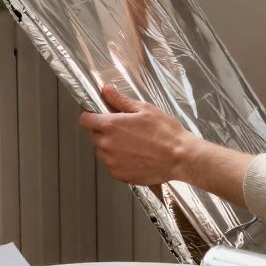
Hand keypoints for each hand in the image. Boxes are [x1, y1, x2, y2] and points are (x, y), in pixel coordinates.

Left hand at [79, 85, 196, 185]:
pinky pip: (112, 165)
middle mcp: (107, 145)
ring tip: (132, 144)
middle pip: (94, 136)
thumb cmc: (165, 133)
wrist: (180, 157)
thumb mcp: (144, 109)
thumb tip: (106, 91)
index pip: (85, 120)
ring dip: (111, 147)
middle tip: (123, 129)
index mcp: (111, 125)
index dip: (91, 116)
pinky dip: (119, 161)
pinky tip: (136, 155)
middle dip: (104, 131)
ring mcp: (112, 162)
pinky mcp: (119, 175)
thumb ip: (120, 100)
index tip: (98, 116)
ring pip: (103, 151)